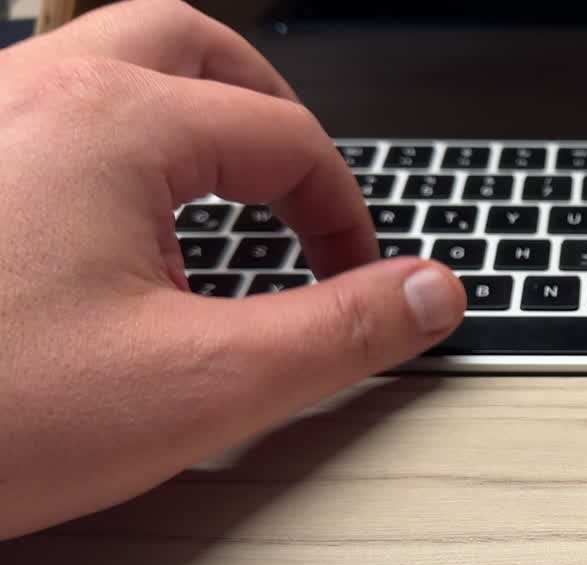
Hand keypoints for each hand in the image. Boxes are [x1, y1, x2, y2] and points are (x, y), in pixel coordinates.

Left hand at [0, 0, 464, 538]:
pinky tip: (103, 213)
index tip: (357, 274)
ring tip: (216, 178)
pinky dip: (104, 138)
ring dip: (181, 104)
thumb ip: (340, 334)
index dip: (344, 209)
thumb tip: (432, 294)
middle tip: (300, 182)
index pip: (283, 136)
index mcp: (113, 125)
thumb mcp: (201, 387)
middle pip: (187, 41)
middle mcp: (32, 93)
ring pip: (100, 56)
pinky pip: (37, 109)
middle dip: (265, 108)